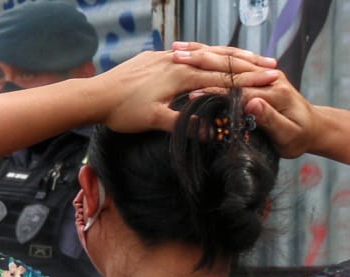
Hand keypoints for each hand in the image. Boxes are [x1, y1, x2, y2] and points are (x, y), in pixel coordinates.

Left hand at [93, 46, 280, 133]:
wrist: (95, 95)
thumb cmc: (122, 111)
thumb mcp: (153, 121)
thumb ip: (182, 124)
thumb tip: (209, 132)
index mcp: (181, 76)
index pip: (222, 78)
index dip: (248, 81)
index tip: (270, 82)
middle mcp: (178, 61)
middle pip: (220, 60)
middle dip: (248, 64)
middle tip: (273, 66)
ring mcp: (167, 57)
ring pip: (206, 53)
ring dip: (229, 57)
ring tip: (250, 58)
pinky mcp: (156, 58)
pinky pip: (189, 53)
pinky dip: (207, 54)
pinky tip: (211, 56)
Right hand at [172, 42, 314, 157]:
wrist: (312, 129)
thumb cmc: (298, 137)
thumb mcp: (287, 133)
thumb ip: (271, 118)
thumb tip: (253, 103)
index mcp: (276, 93)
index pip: (239, 90)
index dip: (215, 92)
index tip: (192, 94)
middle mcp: (270, 80)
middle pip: (233, 73)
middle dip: (206, 70)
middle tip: (180, 67)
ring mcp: (264, 79)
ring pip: (232, 67)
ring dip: (207, 61)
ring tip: (183, 58)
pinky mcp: (259, 82)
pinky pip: (234, 71)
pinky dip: (216, 66)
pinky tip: (198, 62)